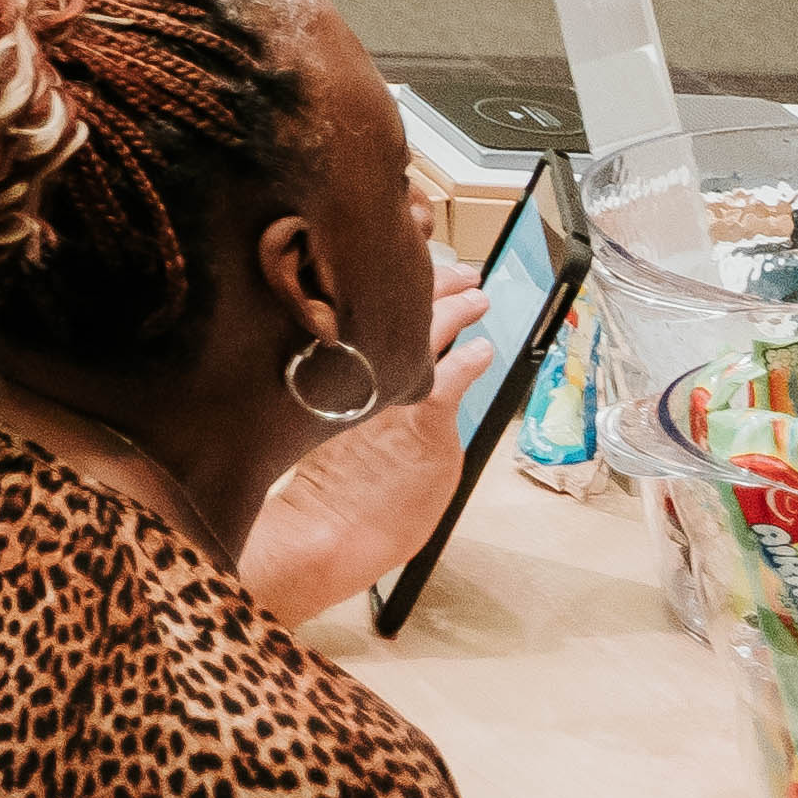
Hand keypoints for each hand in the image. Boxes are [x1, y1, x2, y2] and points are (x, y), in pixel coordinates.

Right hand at [238, 271, 490, 626]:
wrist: (326, 530)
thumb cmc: (318, 495)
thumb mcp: (313, 429)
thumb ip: (341, 398)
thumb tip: (349, 379)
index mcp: (327, 371)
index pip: (359, 316)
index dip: (381, 289)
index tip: (395, 267)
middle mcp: (356, 372)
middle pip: (393, 313)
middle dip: (426, 286)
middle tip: (453, 269)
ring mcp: (391, 394)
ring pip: (425, 334)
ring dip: (455, 309)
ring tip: (476, 294)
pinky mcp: (424, 421)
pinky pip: (452, 377)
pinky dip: (470, 359)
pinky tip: (484, 348)